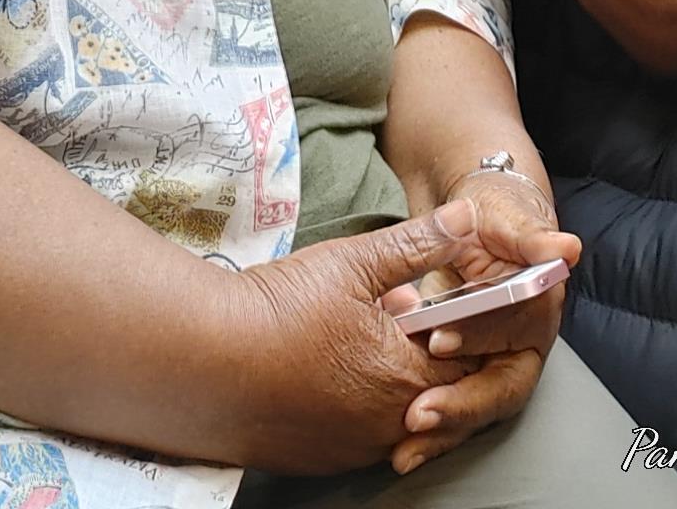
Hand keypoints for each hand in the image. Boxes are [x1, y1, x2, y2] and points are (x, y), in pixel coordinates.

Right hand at [235, 202, 485, 475]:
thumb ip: (418, 243)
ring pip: (399, 414)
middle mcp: (389, 426)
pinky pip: (362, 434)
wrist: (207, 361)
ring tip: (363, 333)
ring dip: (394, 378)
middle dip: (429, 352)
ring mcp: (354, 448)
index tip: (443, 301)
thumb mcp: (355, 262)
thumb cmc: (282, 308)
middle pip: (438, 393)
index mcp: (407, 378)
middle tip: (400, 314)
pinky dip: (361, 402)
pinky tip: (334, 367)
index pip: (468, 360)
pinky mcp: (321, 459)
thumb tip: (465, 218)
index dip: (462, 327)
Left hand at [390, 182, 578, 476]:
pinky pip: (451, 407)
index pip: (513, 329)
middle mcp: (521, 346)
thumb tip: (566, 249)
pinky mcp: (465, 377)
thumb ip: (530, 236)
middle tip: (418, 416)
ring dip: (442, 433)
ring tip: (403, 450)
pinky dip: (429, 431)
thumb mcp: (506, 217)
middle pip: (499, 387)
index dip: (479, 336)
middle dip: (460, 407)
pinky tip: (396, 450)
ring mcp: (492, 366)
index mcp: (538, 307)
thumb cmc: (495, 216)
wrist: (476, 223)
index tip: (439, 341)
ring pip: (474, 407)